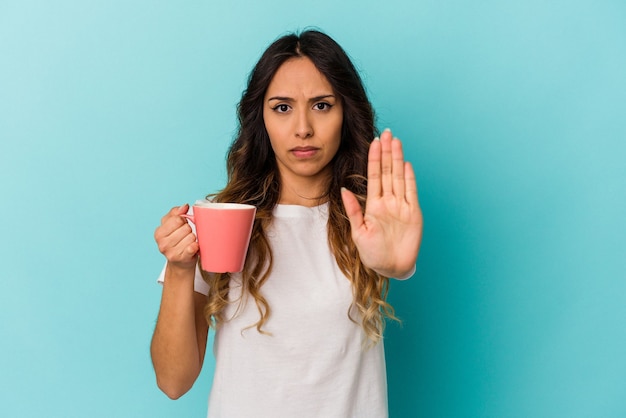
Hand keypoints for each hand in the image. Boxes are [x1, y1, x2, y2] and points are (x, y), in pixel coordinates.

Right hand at [154, 204, 198, 270]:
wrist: (180, 262)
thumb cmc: (176, 241)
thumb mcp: (171, 224)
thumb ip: (176, 212)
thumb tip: (184, 206)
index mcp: (159, 233)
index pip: (177, 219)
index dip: (183, 220)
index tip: (182, 225)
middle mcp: (162, 244)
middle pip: (186, 228)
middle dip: (189, 230)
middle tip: (186, 236)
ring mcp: (171, 252)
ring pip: (191, 236)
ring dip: (193, 238)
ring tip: (189, 242)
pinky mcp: (181, 259)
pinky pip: (192, 247)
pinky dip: (195, 245)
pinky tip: (194, 247)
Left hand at [341, 129, 422, 277]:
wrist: (391, 268)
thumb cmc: (373, 253)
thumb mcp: (358, 232)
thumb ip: (353, 210)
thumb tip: (343, 189)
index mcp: (373, 205)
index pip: (374, 176)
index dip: (374, 159)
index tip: (374, 142)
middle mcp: (388, 202)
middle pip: (387, 172)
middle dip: (387, 152)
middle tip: (387, 133)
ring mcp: (401, 206)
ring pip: (399, 177)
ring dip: (397, 159)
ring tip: (396, 141)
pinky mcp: (413, 213)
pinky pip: (411, 192)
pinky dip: (409, 178)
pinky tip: (406, 164)